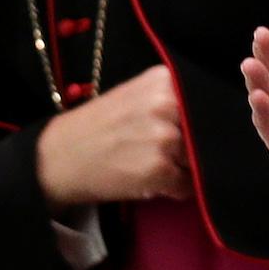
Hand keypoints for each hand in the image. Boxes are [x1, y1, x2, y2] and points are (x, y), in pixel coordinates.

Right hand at [35, 64, 189, 208]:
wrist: (59, 157)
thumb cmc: (97, 126)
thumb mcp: (133, 95)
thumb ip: (169, 99)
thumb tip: (208, 117)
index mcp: (162, 80)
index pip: (204, 104)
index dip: (198, 123)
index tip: (187, 131)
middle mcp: (166, 103)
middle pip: (204, 132)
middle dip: (193, 147)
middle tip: (166, 153)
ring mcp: (164, 136)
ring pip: (197, 160)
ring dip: (182, 169)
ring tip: (154, 166)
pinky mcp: (159, 168)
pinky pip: (186, 184)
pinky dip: (175, 189)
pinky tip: (152, 182)